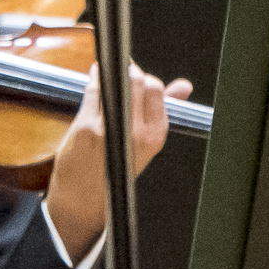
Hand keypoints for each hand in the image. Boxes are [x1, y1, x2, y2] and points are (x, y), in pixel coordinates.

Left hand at [43, 63, 179, 263]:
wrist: (84, 197)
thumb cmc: (115, 165)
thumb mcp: (146, 141)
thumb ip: (163, 108)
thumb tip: (184, 85)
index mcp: (156, 135)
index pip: (155, 87)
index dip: (143, 77)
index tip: (134, 75)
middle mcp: (137, 133)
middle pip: (135, 80)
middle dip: (126, 71)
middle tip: (119, 72)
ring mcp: (111, 130)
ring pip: (114, 82)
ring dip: (108, 72)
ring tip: (106, 73)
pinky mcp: (86, 127)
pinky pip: (92, 90)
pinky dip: (93, 78)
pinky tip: (94, 77)